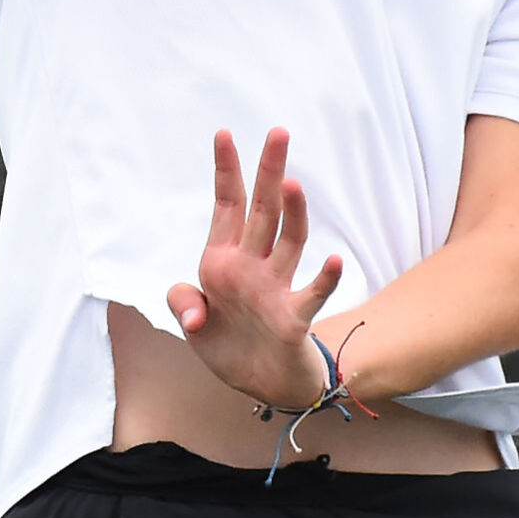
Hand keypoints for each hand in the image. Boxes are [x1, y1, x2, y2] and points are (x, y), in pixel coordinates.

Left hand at [167, 128, 342, 406]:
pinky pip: (312, 294)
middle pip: (264, 210)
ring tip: (292, 184)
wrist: (259, 385)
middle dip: (268, 172)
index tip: (224, 133)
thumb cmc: (227, 345)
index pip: (228, 205)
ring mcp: (275, 289)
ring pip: (289, 242)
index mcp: (224, 260)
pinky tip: (335, 260)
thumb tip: (193, 309)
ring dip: (292, 214)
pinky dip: (325, 279)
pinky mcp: (293, 318)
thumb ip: (183, 302)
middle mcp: (253, 266)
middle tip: (278, 133)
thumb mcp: (192, 323)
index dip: (226, 170)